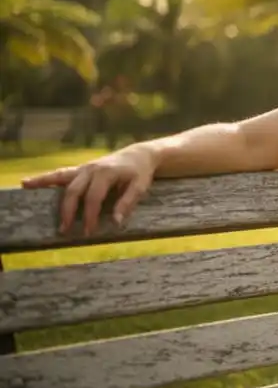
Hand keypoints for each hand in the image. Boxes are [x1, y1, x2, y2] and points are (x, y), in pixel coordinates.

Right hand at [21, 144, 157, 234]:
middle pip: (74, 191)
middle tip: (65, 230)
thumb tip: (116, 222)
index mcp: (106, 173)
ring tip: (26, 189)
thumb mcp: (140, 187)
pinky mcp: (80, 169)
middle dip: (68, 211)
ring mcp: (84, 168)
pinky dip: (44, 178)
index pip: (94, 197)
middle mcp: (92, 169)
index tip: (89, 232)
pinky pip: (60, 174)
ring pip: (61, 178)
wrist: (139, 155)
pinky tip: (27, 183)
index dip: (90, 215)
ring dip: (44, 185)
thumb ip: (127, 203)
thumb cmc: (140, 173)